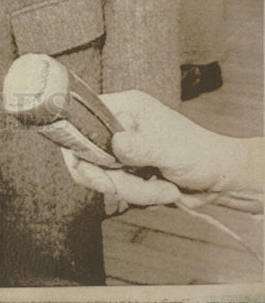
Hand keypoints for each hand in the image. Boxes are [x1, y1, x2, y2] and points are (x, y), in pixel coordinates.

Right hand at [62, 89, 254, 208]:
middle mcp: (117, 126)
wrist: (220, 180)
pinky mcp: (126, 171)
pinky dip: (137, 196)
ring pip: (101, 176)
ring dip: (132, 190)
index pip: (82, 118)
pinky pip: (116, 188)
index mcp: (125, 106)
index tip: (101, 166)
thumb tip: (115, 144)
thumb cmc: (200, 154)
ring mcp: (120, 150)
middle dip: (113, 177)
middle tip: (138, 184)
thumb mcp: (169, 148)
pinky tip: (161, 190)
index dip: (81, 143)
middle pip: (87, 154)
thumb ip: (140, 147)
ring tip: (163, 189)